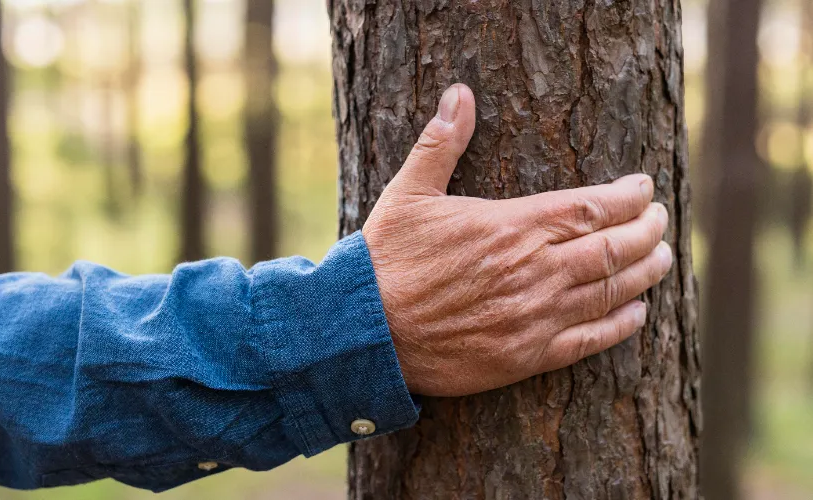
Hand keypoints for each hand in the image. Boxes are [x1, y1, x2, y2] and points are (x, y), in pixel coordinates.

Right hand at [362, 84, 671, 396]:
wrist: (364, 331)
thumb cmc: (388, 259)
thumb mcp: (409, 193)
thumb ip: (441, 144)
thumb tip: (458, 94)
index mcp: (512, 227)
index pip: (593, 206)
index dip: (628, 197)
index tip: (644, 189)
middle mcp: (534, 271)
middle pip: (615, 248)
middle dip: (648, 231)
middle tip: (660, 222)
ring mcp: (534, 316)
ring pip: (612, 292)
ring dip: (645, 273)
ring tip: (662, 259)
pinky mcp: (526, 357)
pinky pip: (590, 341)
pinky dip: (621, 325)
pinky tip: (635, 313)